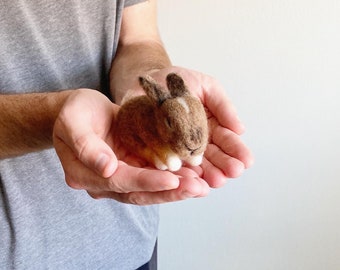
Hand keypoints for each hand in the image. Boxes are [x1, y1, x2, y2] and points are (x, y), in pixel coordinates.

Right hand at [53, 89, 209, 204]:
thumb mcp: (73, 121)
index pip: (120, 182)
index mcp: (85, 174)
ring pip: (150, 188)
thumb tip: (106, 169)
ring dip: (176, 188)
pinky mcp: (132, 166)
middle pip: (139, 192)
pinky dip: (174, 176)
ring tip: (202, 185)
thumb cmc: (73, 113)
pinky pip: (154, 174)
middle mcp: (104, 181)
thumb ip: (86, 145)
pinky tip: (194, 174)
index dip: (146, 182)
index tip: (172, 181)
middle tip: (197, 188)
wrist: (79, 111)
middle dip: (170, 192)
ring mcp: (120, 175)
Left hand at [149, 67, 253, 187]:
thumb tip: (240, 129)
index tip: (246, 160)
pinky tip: (190, 179)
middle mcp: (196, 141)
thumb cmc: (178, 82)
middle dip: (225, 165)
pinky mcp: (160, 152)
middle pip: (214, 157)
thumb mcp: (206, 87)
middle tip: (234, 172)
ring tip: (216, 180)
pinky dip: (181, 173)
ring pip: (196, 166)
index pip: (226, 140)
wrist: (149, 82)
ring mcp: (179, 149)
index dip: (237, 150)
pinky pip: (171, 164)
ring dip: (208, 174)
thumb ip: (223, 106)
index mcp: (211, 126)